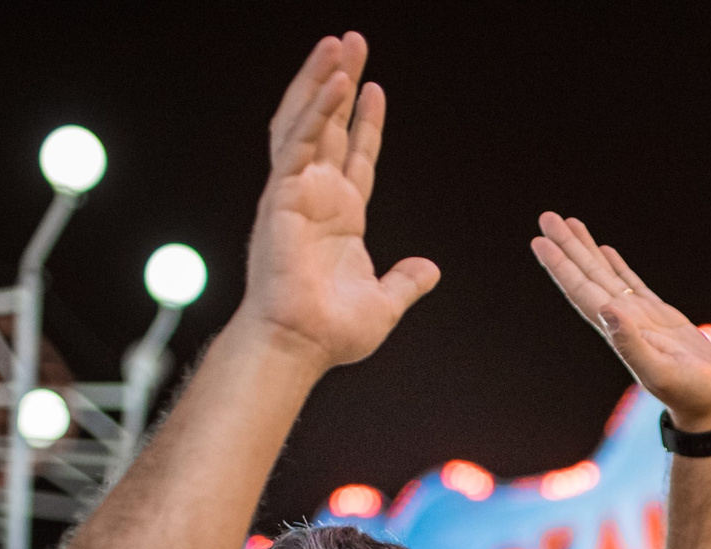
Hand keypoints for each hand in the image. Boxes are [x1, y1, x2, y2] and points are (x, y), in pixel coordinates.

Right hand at [234, 34, 439, 371]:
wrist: (301, 344)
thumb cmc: (331, 331)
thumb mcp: (385, 303)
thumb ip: (405, 282)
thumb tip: (430, 270)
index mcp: (338, 217)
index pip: (354, 155)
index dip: (364, 121)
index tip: (374, 88)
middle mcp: (314, 196)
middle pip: (329, 125)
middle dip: (340, 81)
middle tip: (353, 42)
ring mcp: (295, 192)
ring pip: (309, 121)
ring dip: (323, 80)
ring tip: (340, 43)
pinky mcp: (281, 194)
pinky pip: (302, 141)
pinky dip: (319, 109)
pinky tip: (339, 81)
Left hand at [531, 213, 710, 432]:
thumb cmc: (691, 395)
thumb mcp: (662, 372)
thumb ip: (632, 345)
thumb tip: (607, 311)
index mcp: (618, 331)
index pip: (581, 292)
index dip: (561, 267)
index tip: (540, 241)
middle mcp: (623, 321)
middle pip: (588, 277)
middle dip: (568, 248)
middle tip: (547, 217)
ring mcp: (641, 318)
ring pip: (606, 276)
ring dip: (587, 251)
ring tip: (570, 224)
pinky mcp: (660, 317)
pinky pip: (632, 284)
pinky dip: (617, 266)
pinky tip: (606, 251)